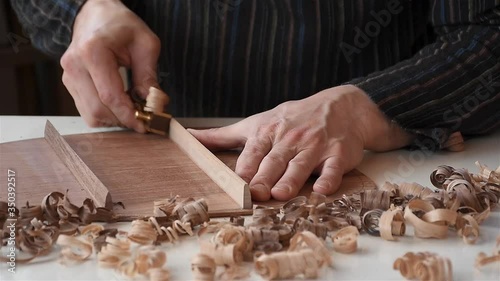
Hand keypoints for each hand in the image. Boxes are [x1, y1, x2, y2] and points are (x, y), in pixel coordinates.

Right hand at [60, 0, 160, 131]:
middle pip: (98, 110)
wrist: (97, 14)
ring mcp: (68, 76)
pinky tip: (120, 105)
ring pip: (90, 115)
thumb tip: (156, 104)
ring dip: (114, 120)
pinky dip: (106, 114)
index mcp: (93, 52)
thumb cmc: (122, 25)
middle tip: (143, 120)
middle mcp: (75, 65)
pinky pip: (86, 110)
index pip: (110, 96)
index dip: (128, 115)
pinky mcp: (69, 83)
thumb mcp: (146, 44)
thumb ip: (149, 76)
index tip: (145, 124)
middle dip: (123, 120)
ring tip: (133, 111)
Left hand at [189, 85, 412, 200]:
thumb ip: (222, 135)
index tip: (232, 186)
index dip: (243, 169)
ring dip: (291, 179)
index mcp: (268, 132)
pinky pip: (333, 167)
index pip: (252, 152)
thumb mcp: (257, 122)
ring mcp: (315, 145)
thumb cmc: (292, 119)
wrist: (340, 107)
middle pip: (274, 161)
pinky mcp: (337, 153)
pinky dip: (328, 178)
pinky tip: (322, 190)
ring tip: (281, 194)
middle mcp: (290, 138)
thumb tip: (188, 138)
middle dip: (263, 177)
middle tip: (253, 195)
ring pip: (300, 164)